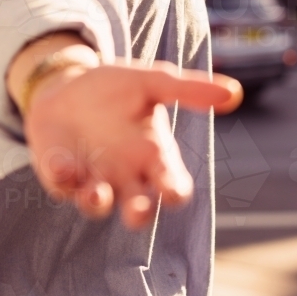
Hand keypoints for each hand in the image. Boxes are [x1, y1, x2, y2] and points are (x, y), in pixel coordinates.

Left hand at [21, 57, 241, 228]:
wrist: (68, 84)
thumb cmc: (116, 88)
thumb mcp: (152, 82)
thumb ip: (189, 90)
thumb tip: (235, 92)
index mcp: (154, 156)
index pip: (172, 184)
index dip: (174, 191)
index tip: (173, 190)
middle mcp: (126, 176)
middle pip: (140, 209)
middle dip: (140, 214)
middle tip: (138, 211)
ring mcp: (93, 178)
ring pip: (98, 205)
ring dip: (97, 202)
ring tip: (96, 193)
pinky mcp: (61, 175)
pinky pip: (62, 183)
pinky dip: (63, 176)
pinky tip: (62, 164)